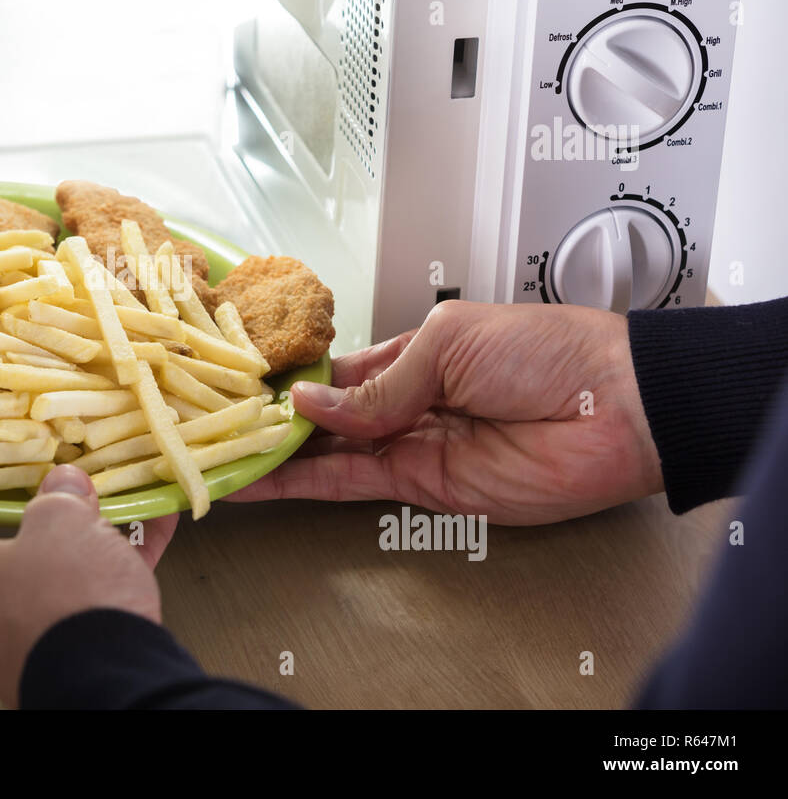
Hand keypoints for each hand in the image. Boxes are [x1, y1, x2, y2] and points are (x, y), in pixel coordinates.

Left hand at [0, 465, 176, 705]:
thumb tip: (65, 486)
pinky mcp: (49, 644)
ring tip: (97, 496)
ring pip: (20, 564)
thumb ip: (57, 497)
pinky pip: (72, 589)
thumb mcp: (60, 524)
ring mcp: (2, 630)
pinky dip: (104, 558)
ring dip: (56, 530)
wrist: (118, 686)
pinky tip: (145, 530)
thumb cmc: (64, 609)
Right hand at [229, 300, 662, 524]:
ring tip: (216, 453)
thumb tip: (309, 402)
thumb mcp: (449, 344)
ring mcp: (409, 444)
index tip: (238, 378)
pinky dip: (302, 484)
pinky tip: (260, 481)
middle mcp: (405, 399)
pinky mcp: (421, 486)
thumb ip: (377, 385)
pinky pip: (349, 484)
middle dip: (272, 417)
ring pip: (326, 451)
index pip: (335, 367)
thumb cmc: (546, 352)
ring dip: (274, 454)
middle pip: (324, 413)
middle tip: (211, 420)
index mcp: (412, 351)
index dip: (290, 375)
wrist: (619, 409)